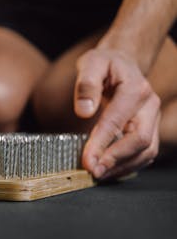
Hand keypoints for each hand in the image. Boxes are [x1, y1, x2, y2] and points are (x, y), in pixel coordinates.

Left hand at [75, 48, 160, 179]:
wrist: (122, 63)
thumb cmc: (104, 64)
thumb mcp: (91, 63)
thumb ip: (86, 84)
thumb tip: (84, 111)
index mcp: (135, 89)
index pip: (117, 121)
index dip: (101, 143)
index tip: (86, 160)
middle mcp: (150, 106)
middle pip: (139, 140)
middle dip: (115, 159)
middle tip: (93, 172)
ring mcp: (152, 119)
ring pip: (146, 151)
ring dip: (122, 166)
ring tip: (99, 175)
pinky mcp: (149, 129)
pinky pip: (144, 153)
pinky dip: (128, 165)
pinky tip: (109, 171)